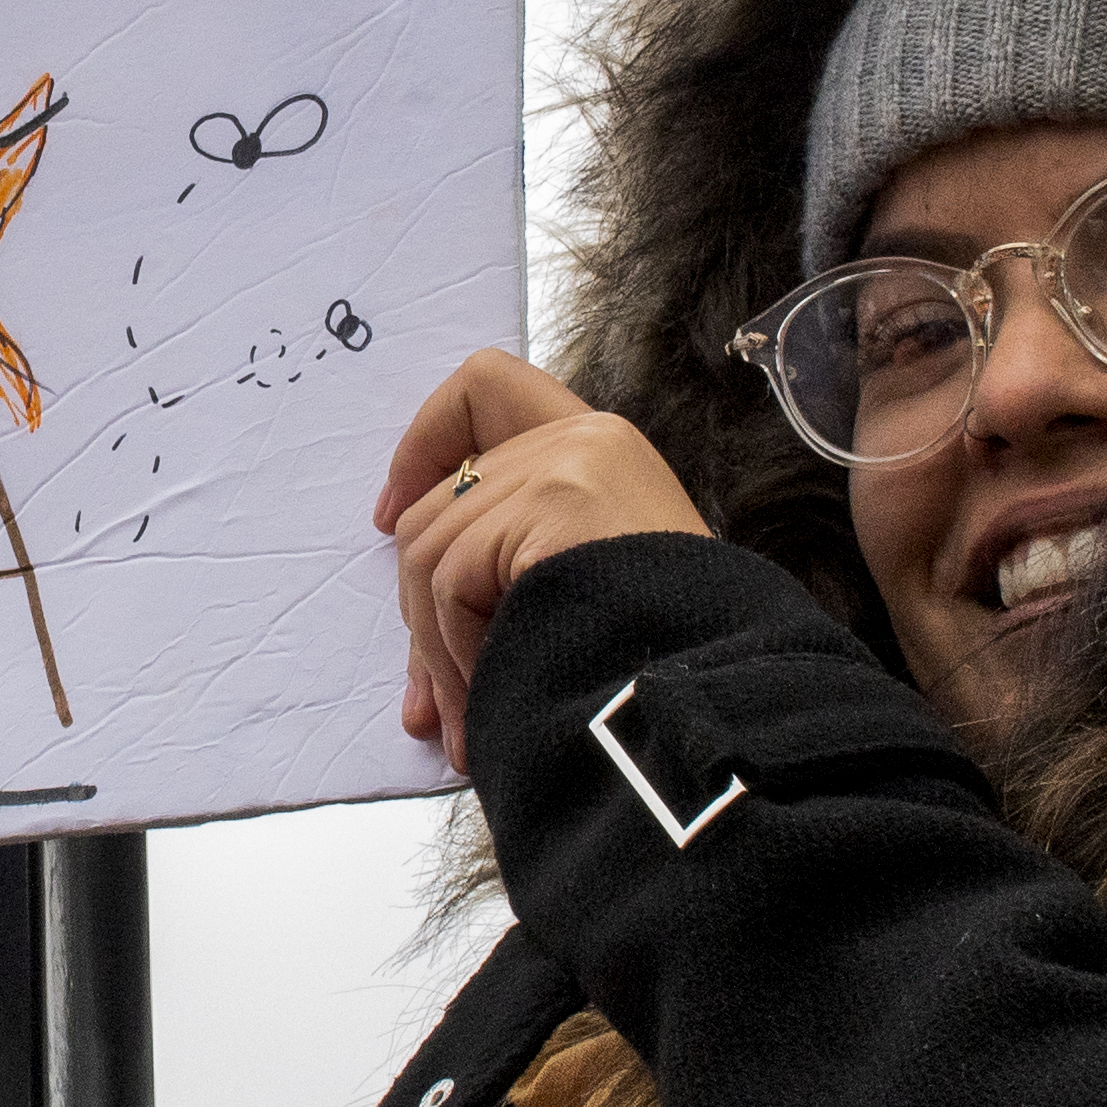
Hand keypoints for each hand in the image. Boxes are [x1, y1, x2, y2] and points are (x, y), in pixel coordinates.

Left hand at [371, 349, 709, 773]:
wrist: (715, 689)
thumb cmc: (662, 658)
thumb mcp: (586, 584)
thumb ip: (513, 563)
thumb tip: (418, 639)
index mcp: (599, 450)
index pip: (485, 384)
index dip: (423, 438)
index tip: (391, 515)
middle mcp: (583, 438)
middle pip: (437, 505)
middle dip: (419, 615)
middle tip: (429, 702)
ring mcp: (568, 463)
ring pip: (428, 549)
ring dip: (435, 652)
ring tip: (463, 722)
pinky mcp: (554, 502)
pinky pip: (450, 579)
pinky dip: (454, 652)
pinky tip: (490, 692)